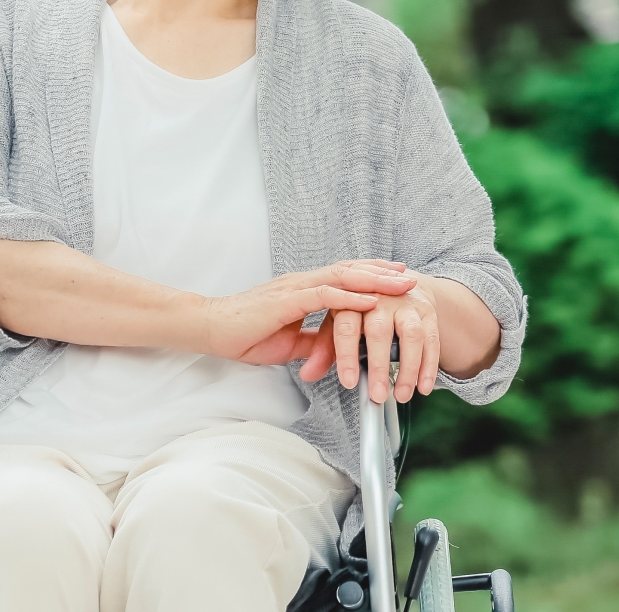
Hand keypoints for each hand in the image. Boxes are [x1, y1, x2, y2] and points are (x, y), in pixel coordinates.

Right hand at [202, 261, 415, 364]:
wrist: (209, 328)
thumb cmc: (242, 334)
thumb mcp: (287, 342)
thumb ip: (312, 340)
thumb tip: (334, 348)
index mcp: (303, 289)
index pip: (344, 276)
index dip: (371, 274)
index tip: (395, 276)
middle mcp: (303, 282)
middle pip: (350, 270)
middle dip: (382, 272)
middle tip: (409, 275)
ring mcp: (295, 288)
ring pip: (343, 277)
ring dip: (375, 280)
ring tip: (400, 283)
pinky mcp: (286, 301)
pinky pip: (324, 296)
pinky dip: (350, 297)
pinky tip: (370, 299)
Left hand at [298, 274, 441, 403]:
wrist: (395, 281)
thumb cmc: (361, 306)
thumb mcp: (337, 320)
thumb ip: (323, 348)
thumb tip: (308, 373)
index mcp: (351, 298)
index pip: (347, 327)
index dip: (347, 356)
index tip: (349, 382)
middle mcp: (380, 297)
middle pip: (379, 331)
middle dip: (379, 366)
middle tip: (378, 395)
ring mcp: (405, 303)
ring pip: (411, 335)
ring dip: (408, 368)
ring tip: (402, 394)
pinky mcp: (426, 311)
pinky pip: (432, 339)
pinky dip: (430, 365)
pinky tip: (424, 386)